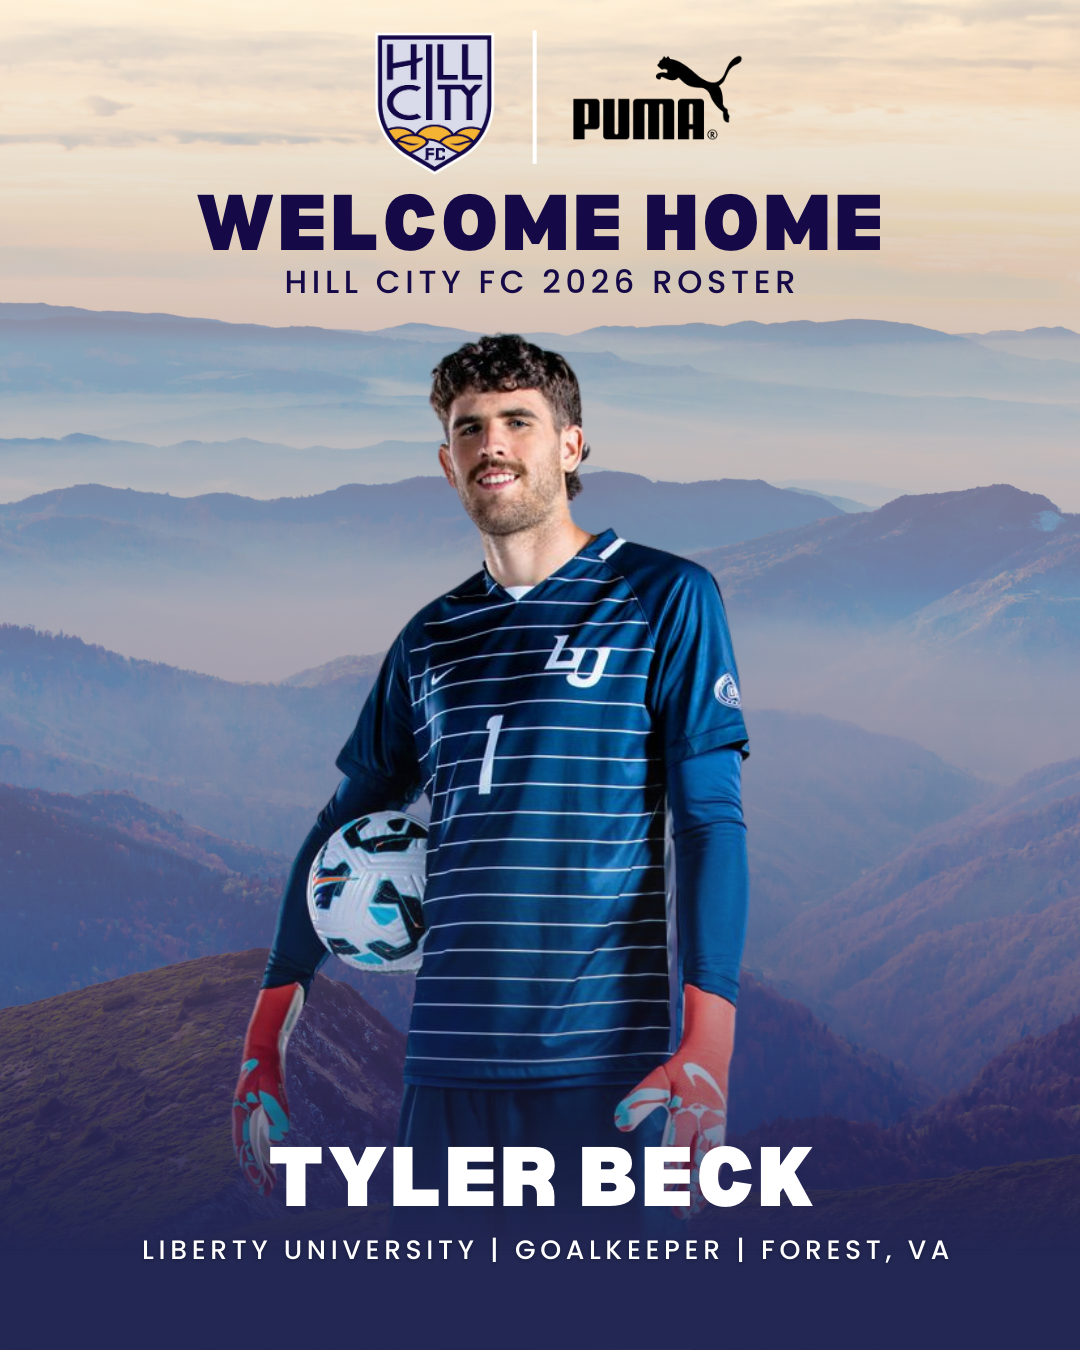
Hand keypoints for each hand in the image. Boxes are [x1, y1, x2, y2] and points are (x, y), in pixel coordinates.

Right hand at [231, 983, 303, 1195]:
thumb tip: (281, 1136)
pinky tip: (275, 1152)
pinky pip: (263, 1129)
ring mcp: (253, 1108)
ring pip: (256, 1141)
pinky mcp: (263, 1101)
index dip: (252, 1168)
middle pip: (250, 1148)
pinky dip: (268, 1144)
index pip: (245, 1147)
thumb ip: (276, 1107)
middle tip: (267, 1192)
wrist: (265, 1038)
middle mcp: (244, 1113)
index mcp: (241, 1111)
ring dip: (263, 1160)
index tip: (260, 1186)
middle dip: (258, 1171)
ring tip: (271, 1180)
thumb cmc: (267, 1060)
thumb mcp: (273, 1081)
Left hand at [614, 984, 733, 1217]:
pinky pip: (717, 1161)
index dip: (669, 1173)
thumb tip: (618, 1123)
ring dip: (701, 1190)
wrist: (711, 1055)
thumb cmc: (679, 1070)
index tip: (660, 1192)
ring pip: (710, 1166)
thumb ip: (638, 1101)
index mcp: (687, 1112)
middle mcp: (705, 1124)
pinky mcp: (721, 1131)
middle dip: (687, 1189)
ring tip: (691, 1211)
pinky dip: (711, 1179)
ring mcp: (716, 1129)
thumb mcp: (657, 1080)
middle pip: (697, 1163)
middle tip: (678, 1212)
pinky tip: (704, 1197)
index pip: (677, 1149)